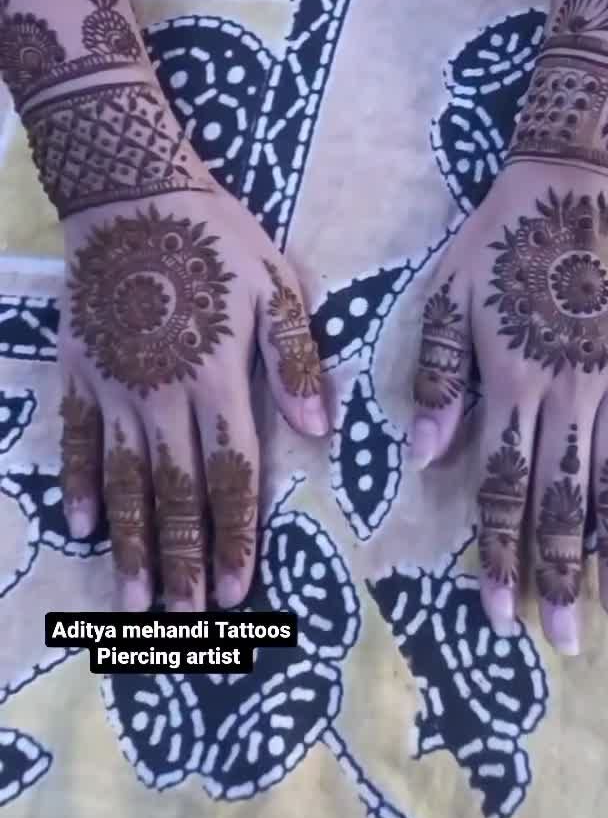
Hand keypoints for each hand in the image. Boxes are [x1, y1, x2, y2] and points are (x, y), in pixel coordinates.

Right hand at [57, 175, 328, 612]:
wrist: (130, 196)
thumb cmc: (214, 238)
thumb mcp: (276, 285)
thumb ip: (295, 360)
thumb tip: (319, 430)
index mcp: (220, 379)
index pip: (232, 474)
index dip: (236, 536)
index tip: (237, 591)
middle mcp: (165, 397)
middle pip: (178, 493)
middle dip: (185, 561)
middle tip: (187, 621)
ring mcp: (117, 389)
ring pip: (126, 482)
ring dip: (132, 546)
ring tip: (134, 604)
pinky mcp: (82, 373)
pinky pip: (78, 441)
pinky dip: (80, 485)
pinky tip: (83, 526)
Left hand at [409, 160, 607, 653]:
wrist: (574, 185)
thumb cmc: (500, 240)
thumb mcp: (448, 298)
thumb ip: (440, 377)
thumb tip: (423, 454)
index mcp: (511, 383)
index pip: (503, 486)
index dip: (500, 551)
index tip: (498, 610)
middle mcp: (568, 393)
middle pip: (563, 497)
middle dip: (558, 570)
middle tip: (560, 635)